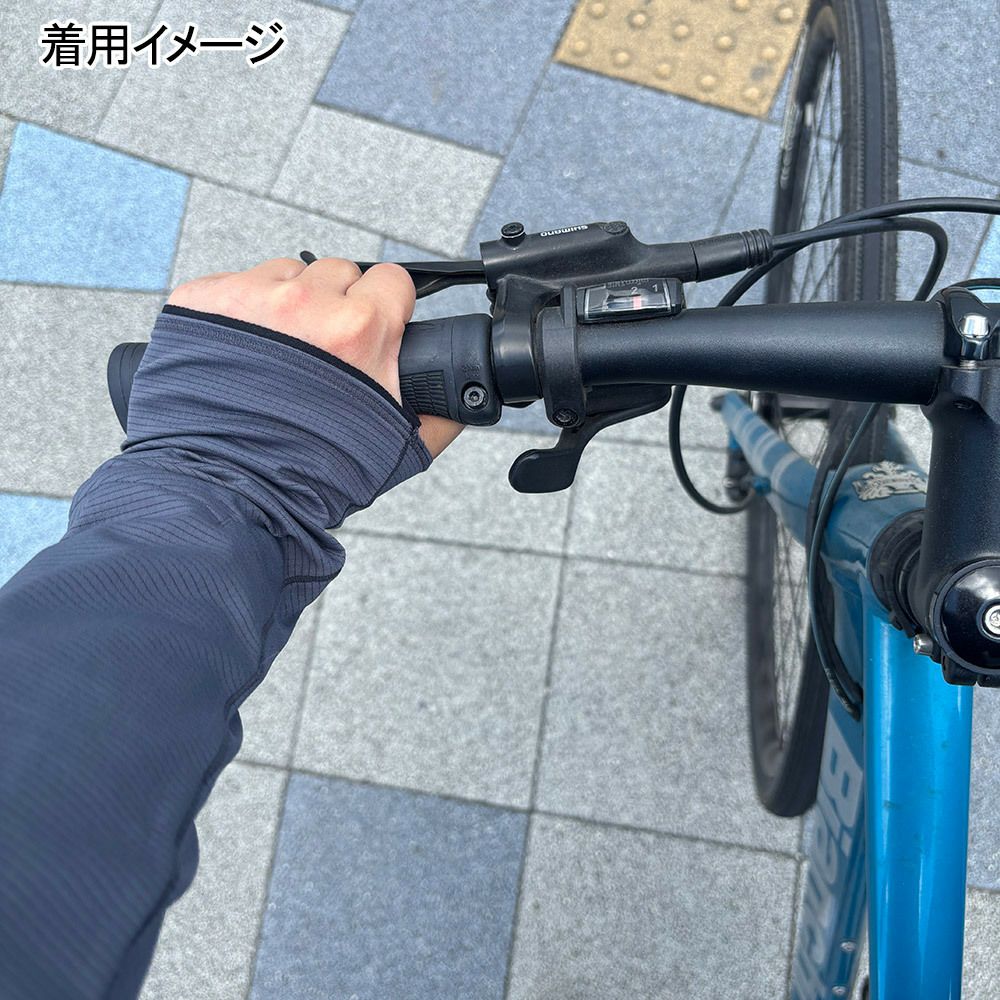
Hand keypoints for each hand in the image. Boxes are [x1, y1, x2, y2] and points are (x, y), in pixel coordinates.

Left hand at [167, 257, 462, 457]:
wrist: (229, 493)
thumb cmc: (308, 475)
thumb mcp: (396, 448)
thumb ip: (441, 415)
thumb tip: (466, 400)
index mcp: (360, 330)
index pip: (393, 280)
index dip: (389, 306)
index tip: (377, 327)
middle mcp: (306, 303)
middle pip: (340, 273)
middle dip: (339, 306)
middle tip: (325, 353)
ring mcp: (248, 298)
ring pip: (287, 273)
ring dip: (291, 304)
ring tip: (280, 355)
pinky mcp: (202, 301)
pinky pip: (235, 284)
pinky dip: (241, 313)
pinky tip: (242, 355)